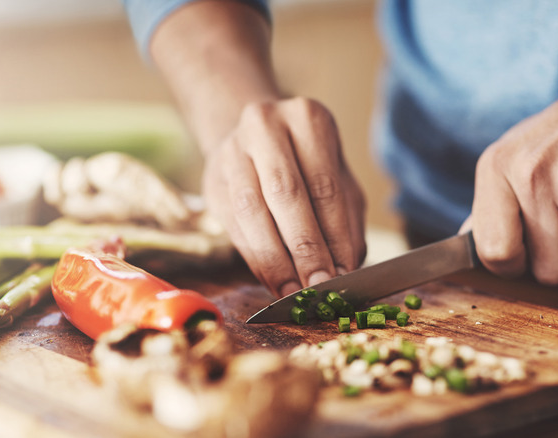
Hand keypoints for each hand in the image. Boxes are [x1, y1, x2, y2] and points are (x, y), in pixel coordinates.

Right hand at [202, 97, 365, 295]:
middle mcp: (265, 126)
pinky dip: (255, 258)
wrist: (255, 140)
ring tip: (294, 291)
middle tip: (318, 286)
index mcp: (307, 119)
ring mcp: (232, 151)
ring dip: (275, 258)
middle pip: (286, 194)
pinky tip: (272, 281)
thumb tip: (345, 270)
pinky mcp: (211, 180)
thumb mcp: (338, 181)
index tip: (343, 274)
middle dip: (304, 248)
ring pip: (252, 211)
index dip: (334, 235)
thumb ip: (346, 222)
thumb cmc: (308, 165)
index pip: (325, 186)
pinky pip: (233, 225)